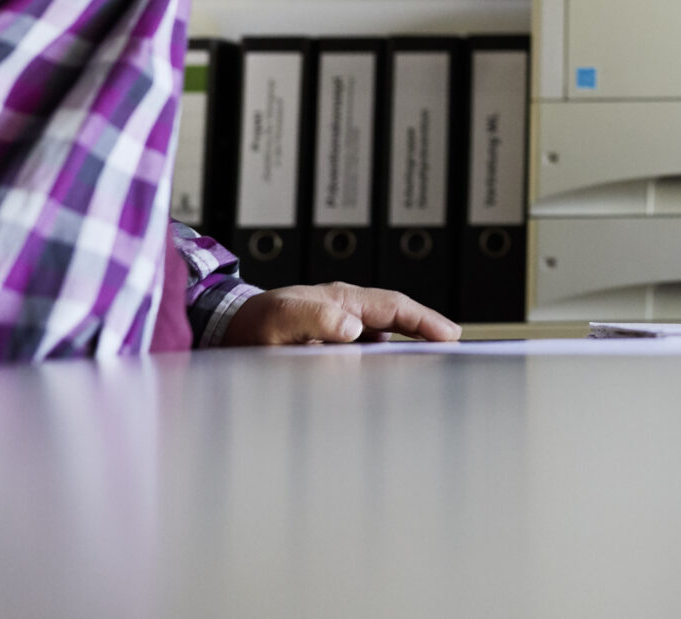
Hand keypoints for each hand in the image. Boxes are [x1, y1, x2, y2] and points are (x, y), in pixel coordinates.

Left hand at [218, 281, 460, 345]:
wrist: (225, 333)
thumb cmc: (250, 325)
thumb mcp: (279, 318)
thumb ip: (314, 318)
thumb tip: (354, 326)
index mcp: (340, 299)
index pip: (393, 306)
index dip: (424, 320)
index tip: (451, 335)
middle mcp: (345, 311)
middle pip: (397, 319)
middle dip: (427, 332)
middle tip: (455, 351)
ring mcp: (340, 328)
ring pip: (385, 336)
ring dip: (409, 348)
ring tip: (432, 368)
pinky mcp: (331, 347)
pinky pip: (368, 352)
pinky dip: (386, 362)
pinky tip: (390, 381)